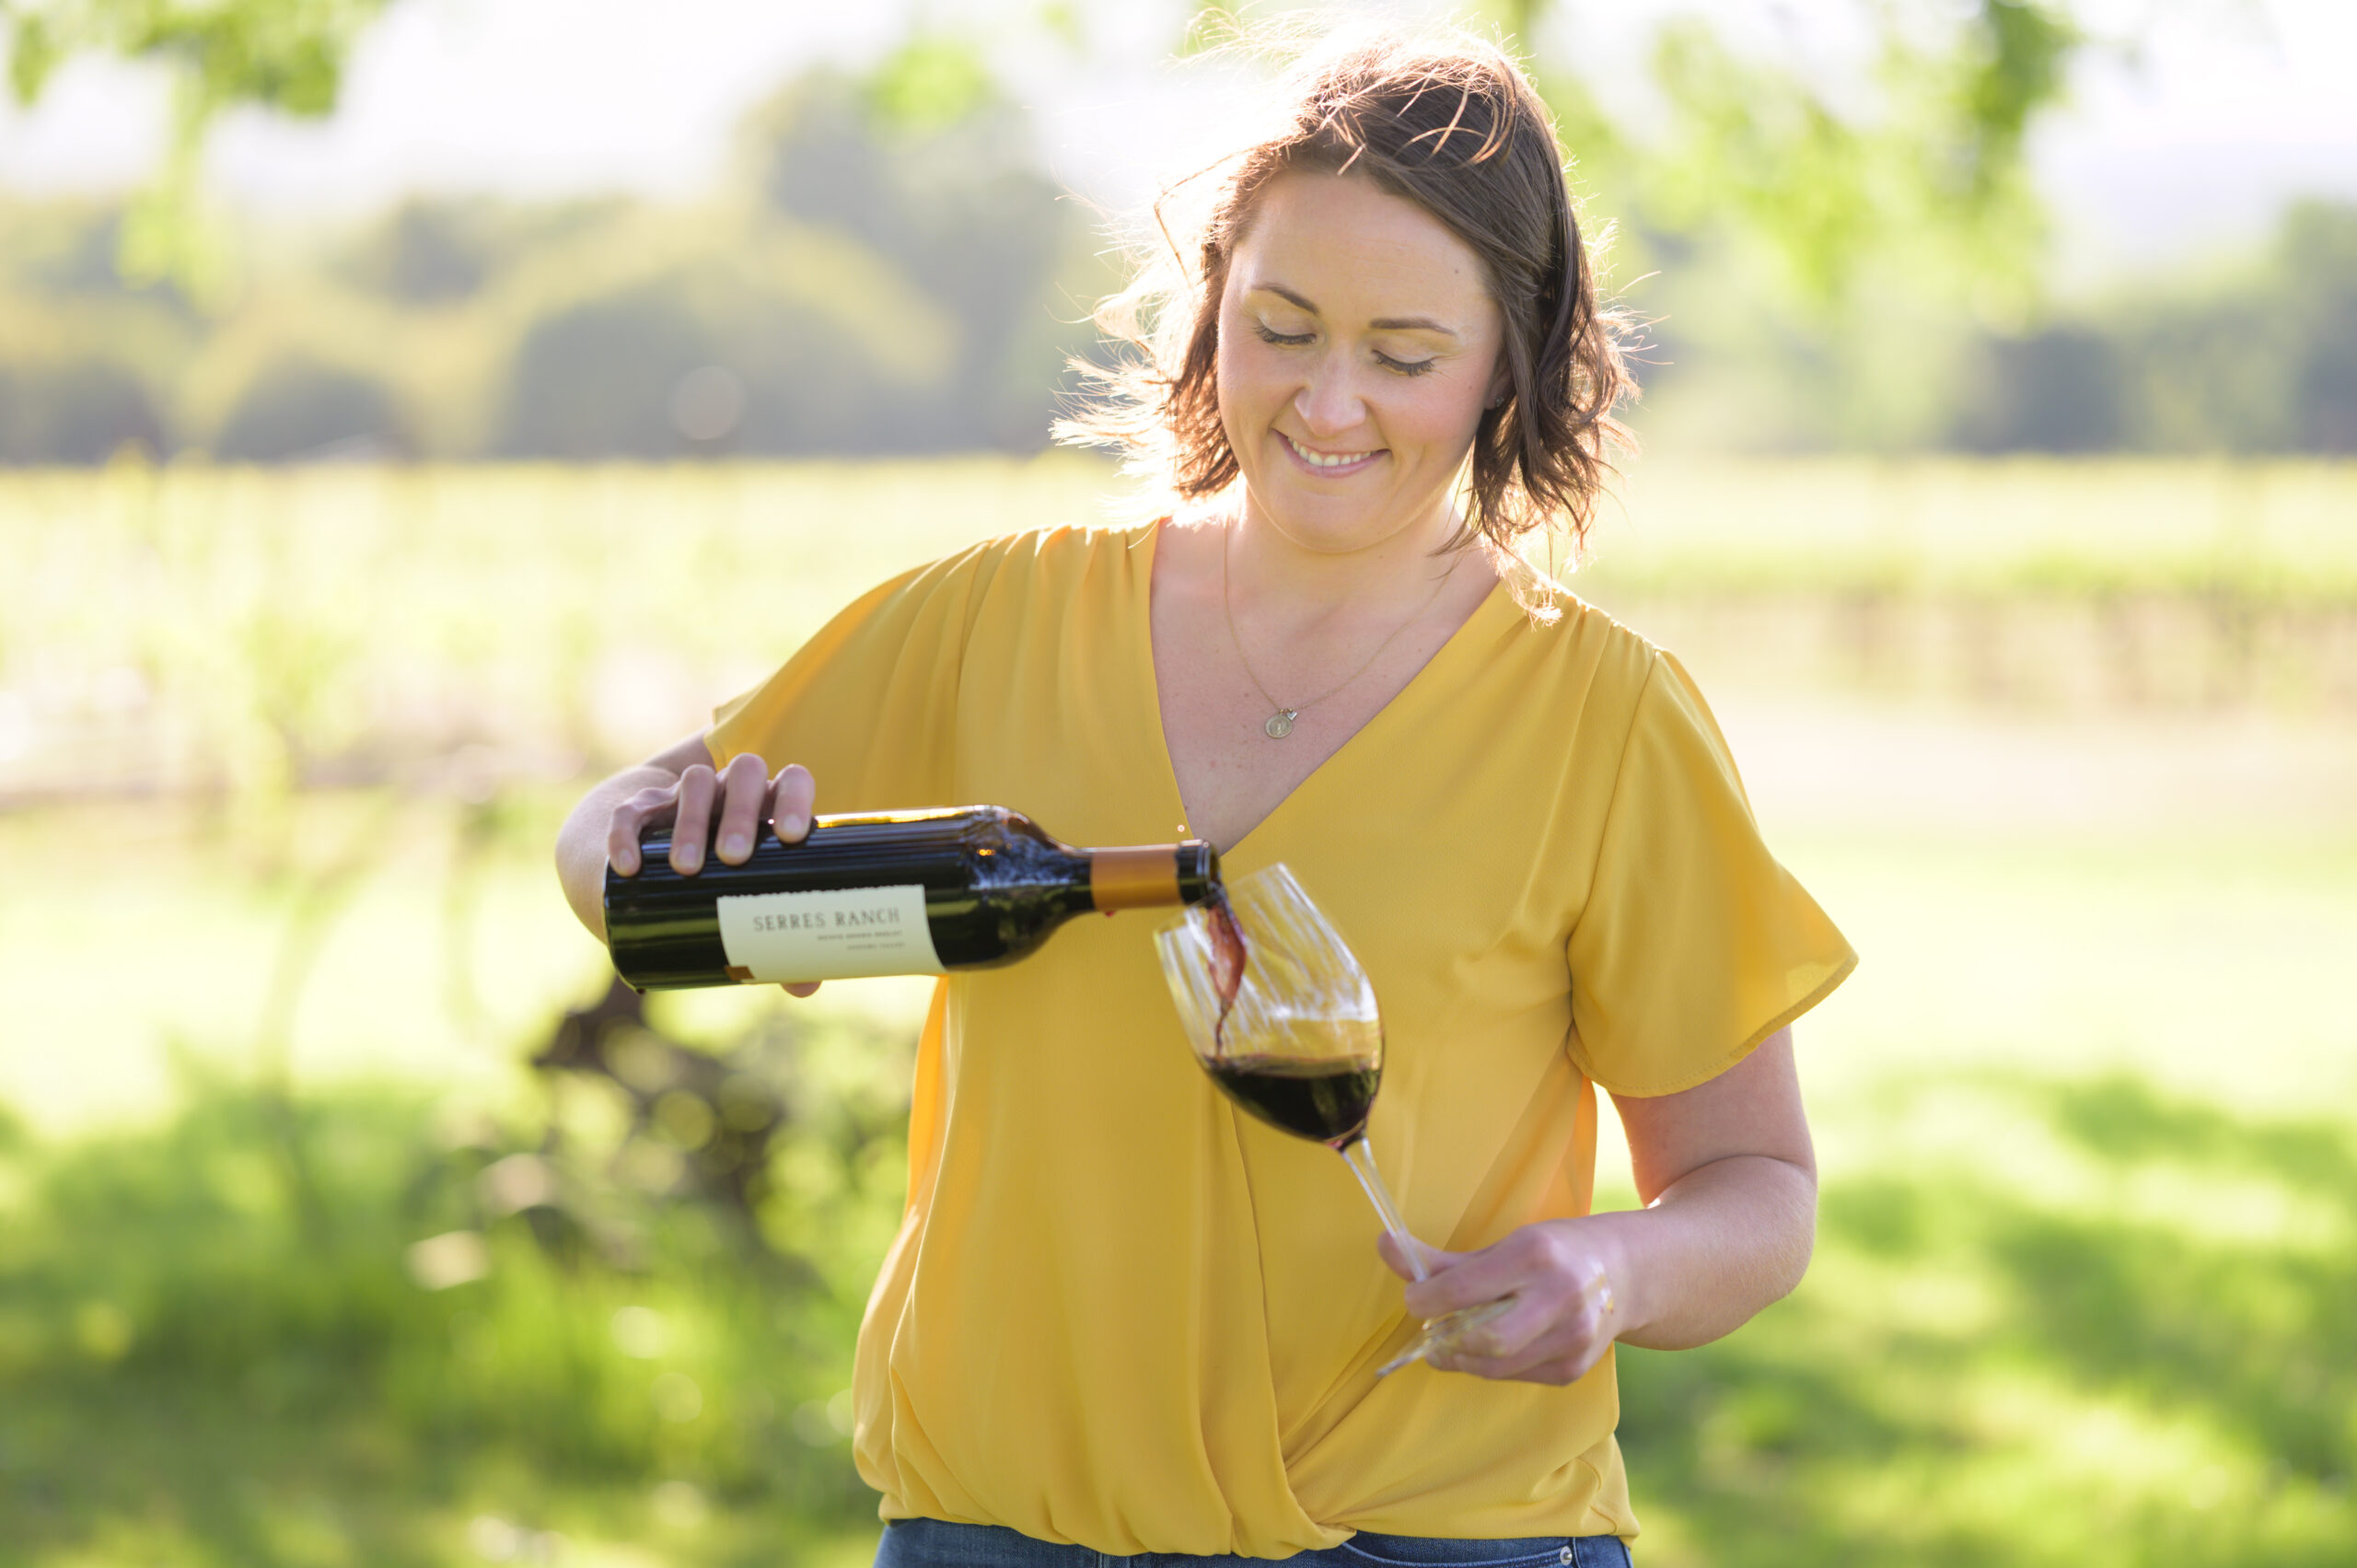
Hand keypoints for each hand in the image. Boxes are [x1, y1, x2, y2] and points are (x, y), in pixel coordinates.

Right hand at [605, 754, 821, 996]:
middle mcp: (731, 791)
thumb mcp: (746, 907)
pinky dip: (627, 836)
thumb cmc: (722, 887)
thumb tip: (805, 988)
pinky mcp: (641, 809)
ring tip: (686, 869)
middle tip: (733, 858)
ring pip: (694, 784)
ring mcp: (686, 795)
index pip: (790, 781)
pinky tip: (628, 867)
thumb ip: (777, 942)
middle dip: (739, 813)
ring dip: (691, 823)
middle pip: (743, 774)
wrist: (651, 867)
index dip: (794, 798)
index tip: (792, 835)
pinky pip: (632, 811)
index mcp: (769, 807)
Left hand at [1377, 1220, 1619, 1384]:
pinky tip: (1487, 1348)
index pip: (1465, 1288)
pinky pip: (1515, 1376)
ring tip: (1451, 1340)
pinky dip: (1490, 1365)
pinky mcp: (1574, 1368)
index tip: (1414, 1298)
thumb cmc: (1553, 1252)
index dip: (1426, 1299)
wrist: (1625, 1273)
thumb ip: (1444, 1259)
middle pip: (1485, 1339)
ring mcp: (1572, 1338)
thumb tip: (1385, 1246)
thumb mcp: (1506, 1243)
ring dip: (1461, 1357)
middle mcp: (1559, 1297)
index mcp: (1535, 1255)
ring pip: (1496, 1366)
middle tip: (1432, 1328)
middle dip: (1446, 1339)